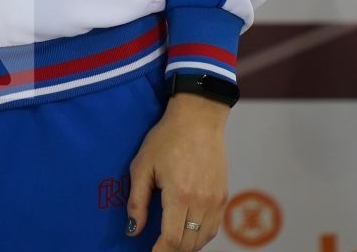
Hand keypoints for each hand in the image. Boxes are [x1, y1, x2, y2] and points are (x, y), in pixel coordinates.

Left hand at [127, 93, 229, 249]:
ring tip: (170, 241)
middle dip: (170, 251)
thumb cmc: (167, 137)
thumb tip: (133, 230)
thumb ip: (137, 200)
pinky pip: (213, 228)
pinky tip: (188, 230)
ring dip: (186, 246)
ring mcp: (216, 201)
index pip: (171, 240)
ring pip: (202, 239)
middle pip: (188, 244)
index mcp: (179, 194)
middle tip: (157, 248)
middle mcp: (201, 202)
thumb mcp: (143, 164)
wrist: (198, 118)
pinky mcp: (224, 196)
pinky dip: (200, 236)